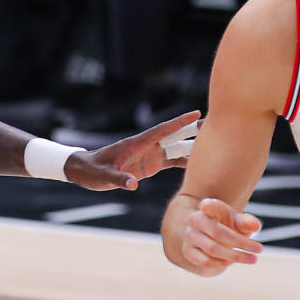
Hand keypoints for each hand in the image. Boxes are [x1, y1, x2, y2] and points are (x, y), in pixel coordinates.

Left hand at [68, 110, 200, 189]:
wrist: (86, 172)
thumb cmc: (92, 171)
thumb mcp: (103, 176)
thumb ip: (119, 179)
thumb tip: (133, 185)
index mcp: (136, 144)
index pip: (162, 130)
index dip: (179, 122)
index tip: (196, 114)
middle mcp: (146, 147)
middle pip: (173, 136)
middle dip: (192, 130)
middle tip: (213, 124)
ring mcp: (149, 156)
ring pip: (174, 149)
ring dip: (191, 146)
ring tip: (212, 144)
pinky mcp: (149, 166)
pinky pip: (170, 163)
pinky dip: (183, 163)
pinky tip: (198, 165)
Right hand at [177, 197, 261, 275]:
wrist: (210, 238)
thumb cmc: (228, 226)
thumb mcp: (238, 221)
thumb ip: (247, 222)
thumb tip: (255, 226)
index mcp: (209, 207)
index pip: (208, 206)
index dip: (207, 206)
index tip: (206, 207)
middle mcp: (195, 220)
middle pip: (219, 233)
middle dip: (241, 243)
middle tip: (259, 250)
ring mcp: (190, 236)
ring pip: (213, 249)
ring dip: (235, 256)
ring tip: (252, 259)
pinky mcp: (188, 252)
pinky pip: (206, 261)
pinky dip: (222, 263)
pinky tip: (232, 262)